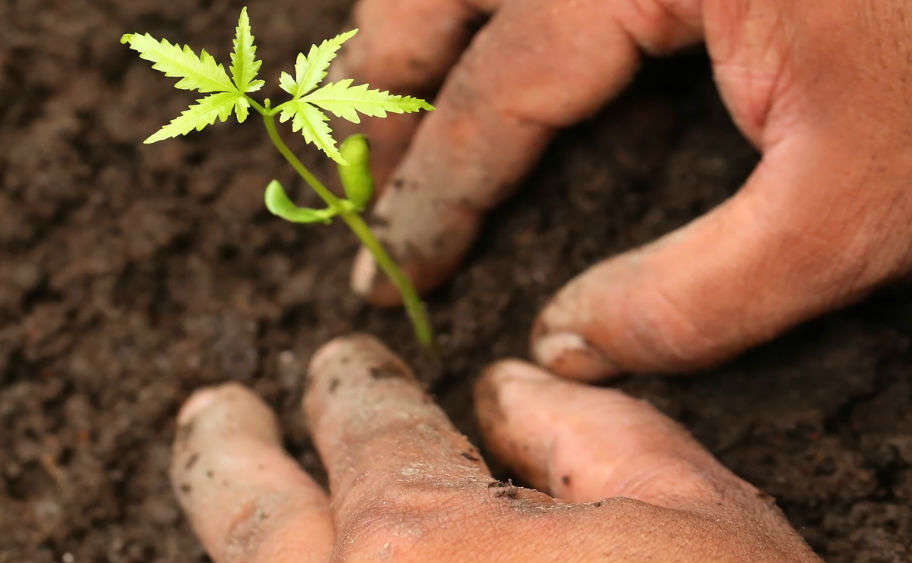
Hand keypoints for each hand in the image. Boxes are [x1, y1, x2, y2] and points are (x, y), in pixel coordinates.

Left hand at [171, 335, 819, 561]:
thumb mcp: (694, 518)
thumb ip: (588, 433)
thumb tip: (508, 393)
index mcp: (424, 546)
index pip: (367, 427)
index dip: (354, 385)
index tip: (342, 366)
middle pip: (251, 515)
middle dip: (227, 449)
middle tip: (216, 409)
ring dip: (235, 535)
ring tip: (227, 492)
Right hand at [340, 0, 911, 376]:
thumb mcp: (862, 208)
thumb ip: (701, 295)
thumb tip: (567, 340)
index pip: (500, 76)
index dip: (435, 183)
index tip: (395, 262)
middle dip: (383, 75)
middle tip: (358, 177)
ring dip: (421, 11)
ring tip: (392, 106)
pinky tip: (490, 27)